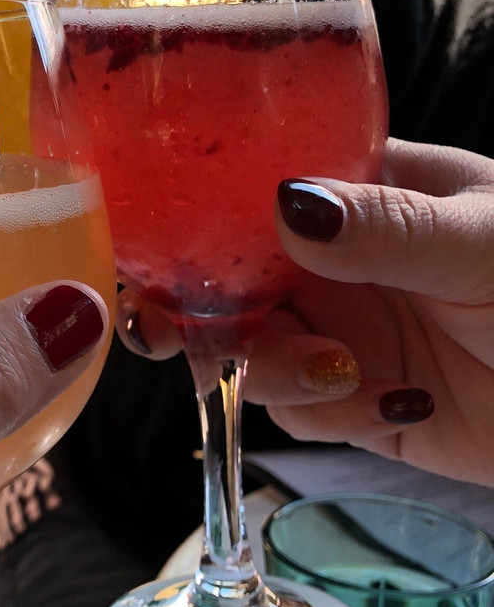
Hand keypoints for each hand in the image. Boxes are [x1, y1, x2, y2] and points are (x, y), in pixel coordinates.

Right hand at [116, 139, 493, 485]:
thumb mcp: (484, 244)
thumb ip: (387, 227)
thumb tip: (285, 204)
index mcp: (353, 193)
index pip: (244, 194)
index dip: (187, 221)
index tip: (147, 255)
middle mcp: (329, 261)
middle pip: (221, 282)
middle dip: (190, 312)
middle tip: (164, 334)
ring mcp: (334, 331)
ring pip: (245, 352)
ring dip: (271, 370)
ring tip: (341, 375)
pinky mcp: (346, 400)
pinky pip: (294, 411)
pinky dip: (324, 413)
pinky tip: (389, 404)